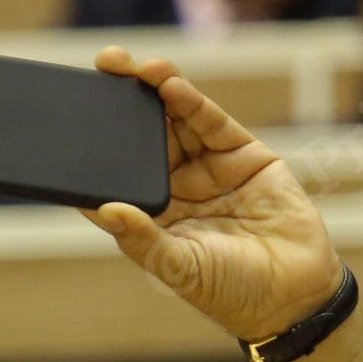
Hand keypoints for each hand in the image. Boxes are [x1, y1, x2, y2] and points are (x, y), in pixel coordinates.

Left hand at [80, 46, 345, 345]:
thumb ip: (142, 238)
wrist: (292, 296)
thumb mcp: (177, 267)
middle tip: (103, 65)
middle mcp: (176, 186)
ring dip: (156, 91)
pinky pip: (211, 123)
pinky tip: (170, 85)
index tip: (70, 116)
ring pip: (176, 120)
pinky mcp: (244, 155)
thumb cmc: (228, 291)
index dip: (96, 145)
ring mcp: (210, 168)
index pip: (117, 173)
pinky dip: (191, 102)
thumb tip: (105, 210)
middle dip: (124, 101)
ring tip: (137, 68)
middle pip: (143, 136)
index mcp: (152, 214)